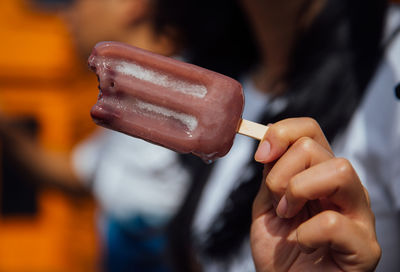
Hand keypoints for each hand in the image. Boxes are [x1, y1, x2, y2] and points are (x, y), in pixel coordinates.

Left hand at [250, 118, 380, 271]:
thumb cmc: (279, 250)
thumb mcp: (266, 203)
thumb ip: (272, 172)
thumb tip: (270, 137)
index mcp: (319, 174)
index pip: (310, 130)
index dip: (282, 133)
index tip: (260, 155)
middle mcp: (343, 188)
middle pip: (315, 147)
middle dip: (281, 173)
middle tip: (277, 203)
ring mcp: (358, 215)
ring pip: (339, 170)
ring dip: (298, 192)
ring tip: (287, 216)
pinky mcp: (365, 247)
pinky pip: (333, 223)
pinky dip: (306, 233)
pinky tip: (302, 243)